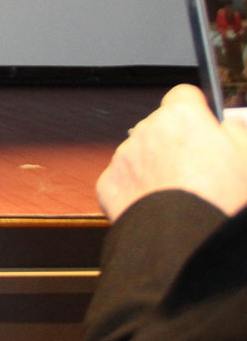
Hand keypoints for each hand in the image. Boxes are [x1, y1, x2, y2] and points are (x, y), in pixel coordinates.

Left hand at [98, 84, 246, 220]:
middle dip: (174, 142)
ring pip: (140, 153)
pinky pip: (123, 180)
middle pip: (159, 127)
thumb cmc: (221, 202)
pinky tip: (158, 207)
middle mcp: (145, 131)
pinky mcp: (107, 184)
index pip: (183, 96)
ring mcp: (123, 157)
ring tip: (180, 195)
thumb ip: (238, 131)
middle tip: (198, 171)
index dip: (196, 112)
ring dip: (154, 166)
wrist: (186, 243)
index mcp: (181, 117)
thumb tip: (229, 124)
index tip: (204, 126)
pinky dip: (136, 190)